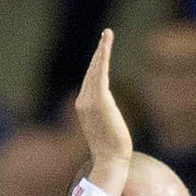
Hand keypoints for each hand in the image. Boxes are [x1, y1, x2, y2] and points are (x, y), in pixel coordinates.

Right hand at [75, 29, 132, 195]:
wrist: (110, 161)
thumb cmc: (112, 150)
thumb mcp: (106, 128)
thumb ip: (105, 116)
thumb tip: (109, 115)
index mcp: (83, 106)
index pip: (90, 80)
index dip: (97, 64)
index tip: (102, 50)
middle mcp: (83, 101)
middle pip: (92, 71)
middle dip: (99, 52)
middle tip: (106, 35)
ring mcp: (90, 100)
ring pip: (96, 69)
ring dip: (102, 50)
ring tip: (108, 34)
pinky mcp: (100, 101)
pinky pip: (101, 74)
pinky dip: (103, 58)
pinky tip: (106, 46)